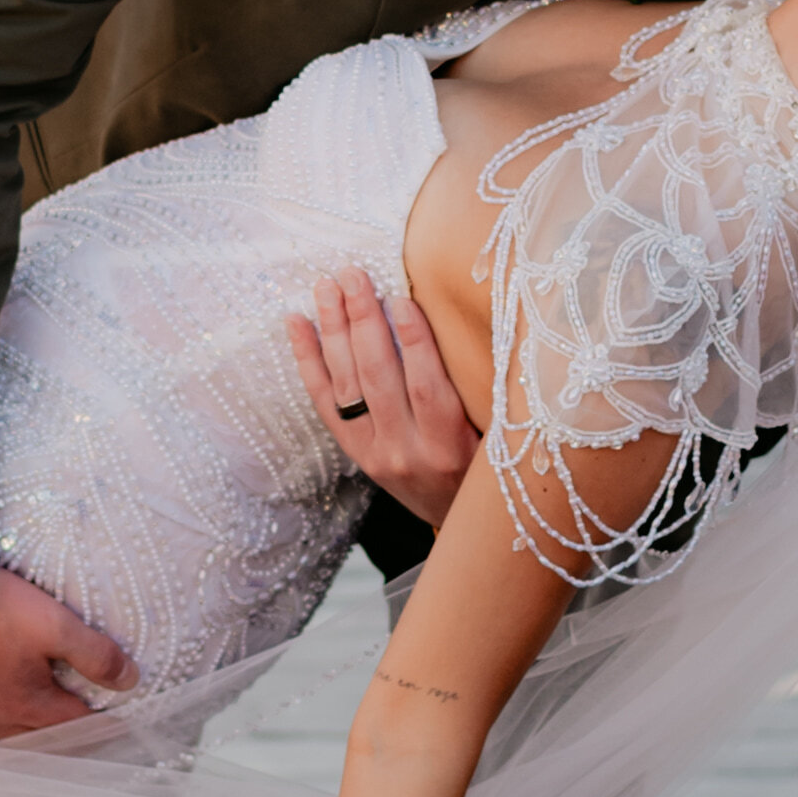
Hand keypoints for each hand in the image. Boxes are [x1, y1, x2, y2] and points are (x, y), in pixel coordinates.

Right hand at [0, 564, 135, 740]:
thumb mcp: (54, 623)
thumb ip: (95, 654)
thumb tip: (131, 682)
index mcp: (25, 705)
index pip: (71, 724)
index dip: (93, 719)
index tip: (108, 717)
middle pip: (29, 736)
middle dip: (50, 728)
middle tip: (64, 719)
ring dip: (7, 733)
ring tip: (19, 723)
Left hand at [286, 269, 482, 531]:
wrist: (460, 522)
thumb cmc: (487, 468)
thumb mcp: (500, 439)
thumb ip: (491, 394)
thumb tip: (489, 327)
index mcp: (451, 448)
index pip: (427, 389)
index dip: (413, 342)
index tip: (401, 297)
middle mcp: (407, 452)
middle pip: (378, 379)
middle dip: (363, 322)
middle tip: (352, 275)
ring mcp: (375, 454)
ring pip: (347, 386)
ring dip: (333, 331)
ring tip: (327, 287)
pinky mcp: (355, 454)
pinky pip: (325, 404)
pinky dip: (309, 361)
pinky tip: (297, 323)